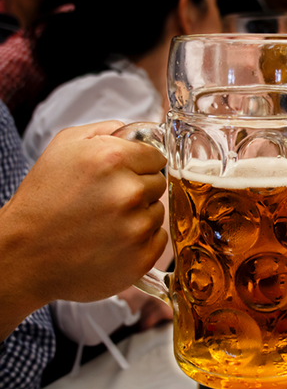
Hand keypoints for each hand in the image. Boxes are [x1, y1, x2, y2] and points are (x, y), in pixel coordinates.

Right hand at [0, 121, 167, 313]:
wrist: (25, 254)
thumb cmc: (43, 200)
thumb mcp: (64, 147)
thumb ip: (105, 130)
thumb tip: (137, 131)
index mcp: (113, 159)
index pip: (156, 156)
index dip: (139, 165)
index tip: (122, 175)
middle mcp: (129, 192)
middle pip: (159, 184)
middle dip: (138, 189)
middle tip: (108, 200)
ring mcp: (136, 227)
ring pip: (158, 212)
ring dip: (139, 216)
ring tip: (106, 222)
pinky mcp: (140, 258)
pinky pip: (158, 239)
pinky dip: (141, 241)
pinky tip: (113, 241)